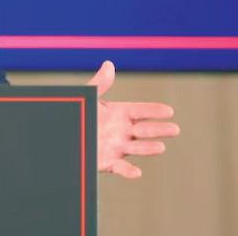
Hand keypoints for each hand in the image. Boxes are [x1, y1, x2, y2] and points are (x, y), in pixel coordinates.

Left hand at [88, 60, 179, 178]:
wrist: (62, 134)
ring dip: (148, 149)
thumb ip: (100, 84)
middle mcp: (120, 130)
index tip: (169, 111)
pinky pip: (119, 167)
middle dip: (159, 130)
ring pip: (136, 148)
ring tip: (161, 147)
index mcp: (118, 113)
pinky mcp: (106, 162)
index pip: (140, 111)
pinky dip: (128, 171)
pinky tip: (137, 172)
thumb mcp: (88, 97)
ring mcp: (115, 147)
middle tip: (175, 129)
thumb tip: (109, 64)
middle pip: (144, 130)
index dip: (154, 111)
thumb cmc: (77, 112)